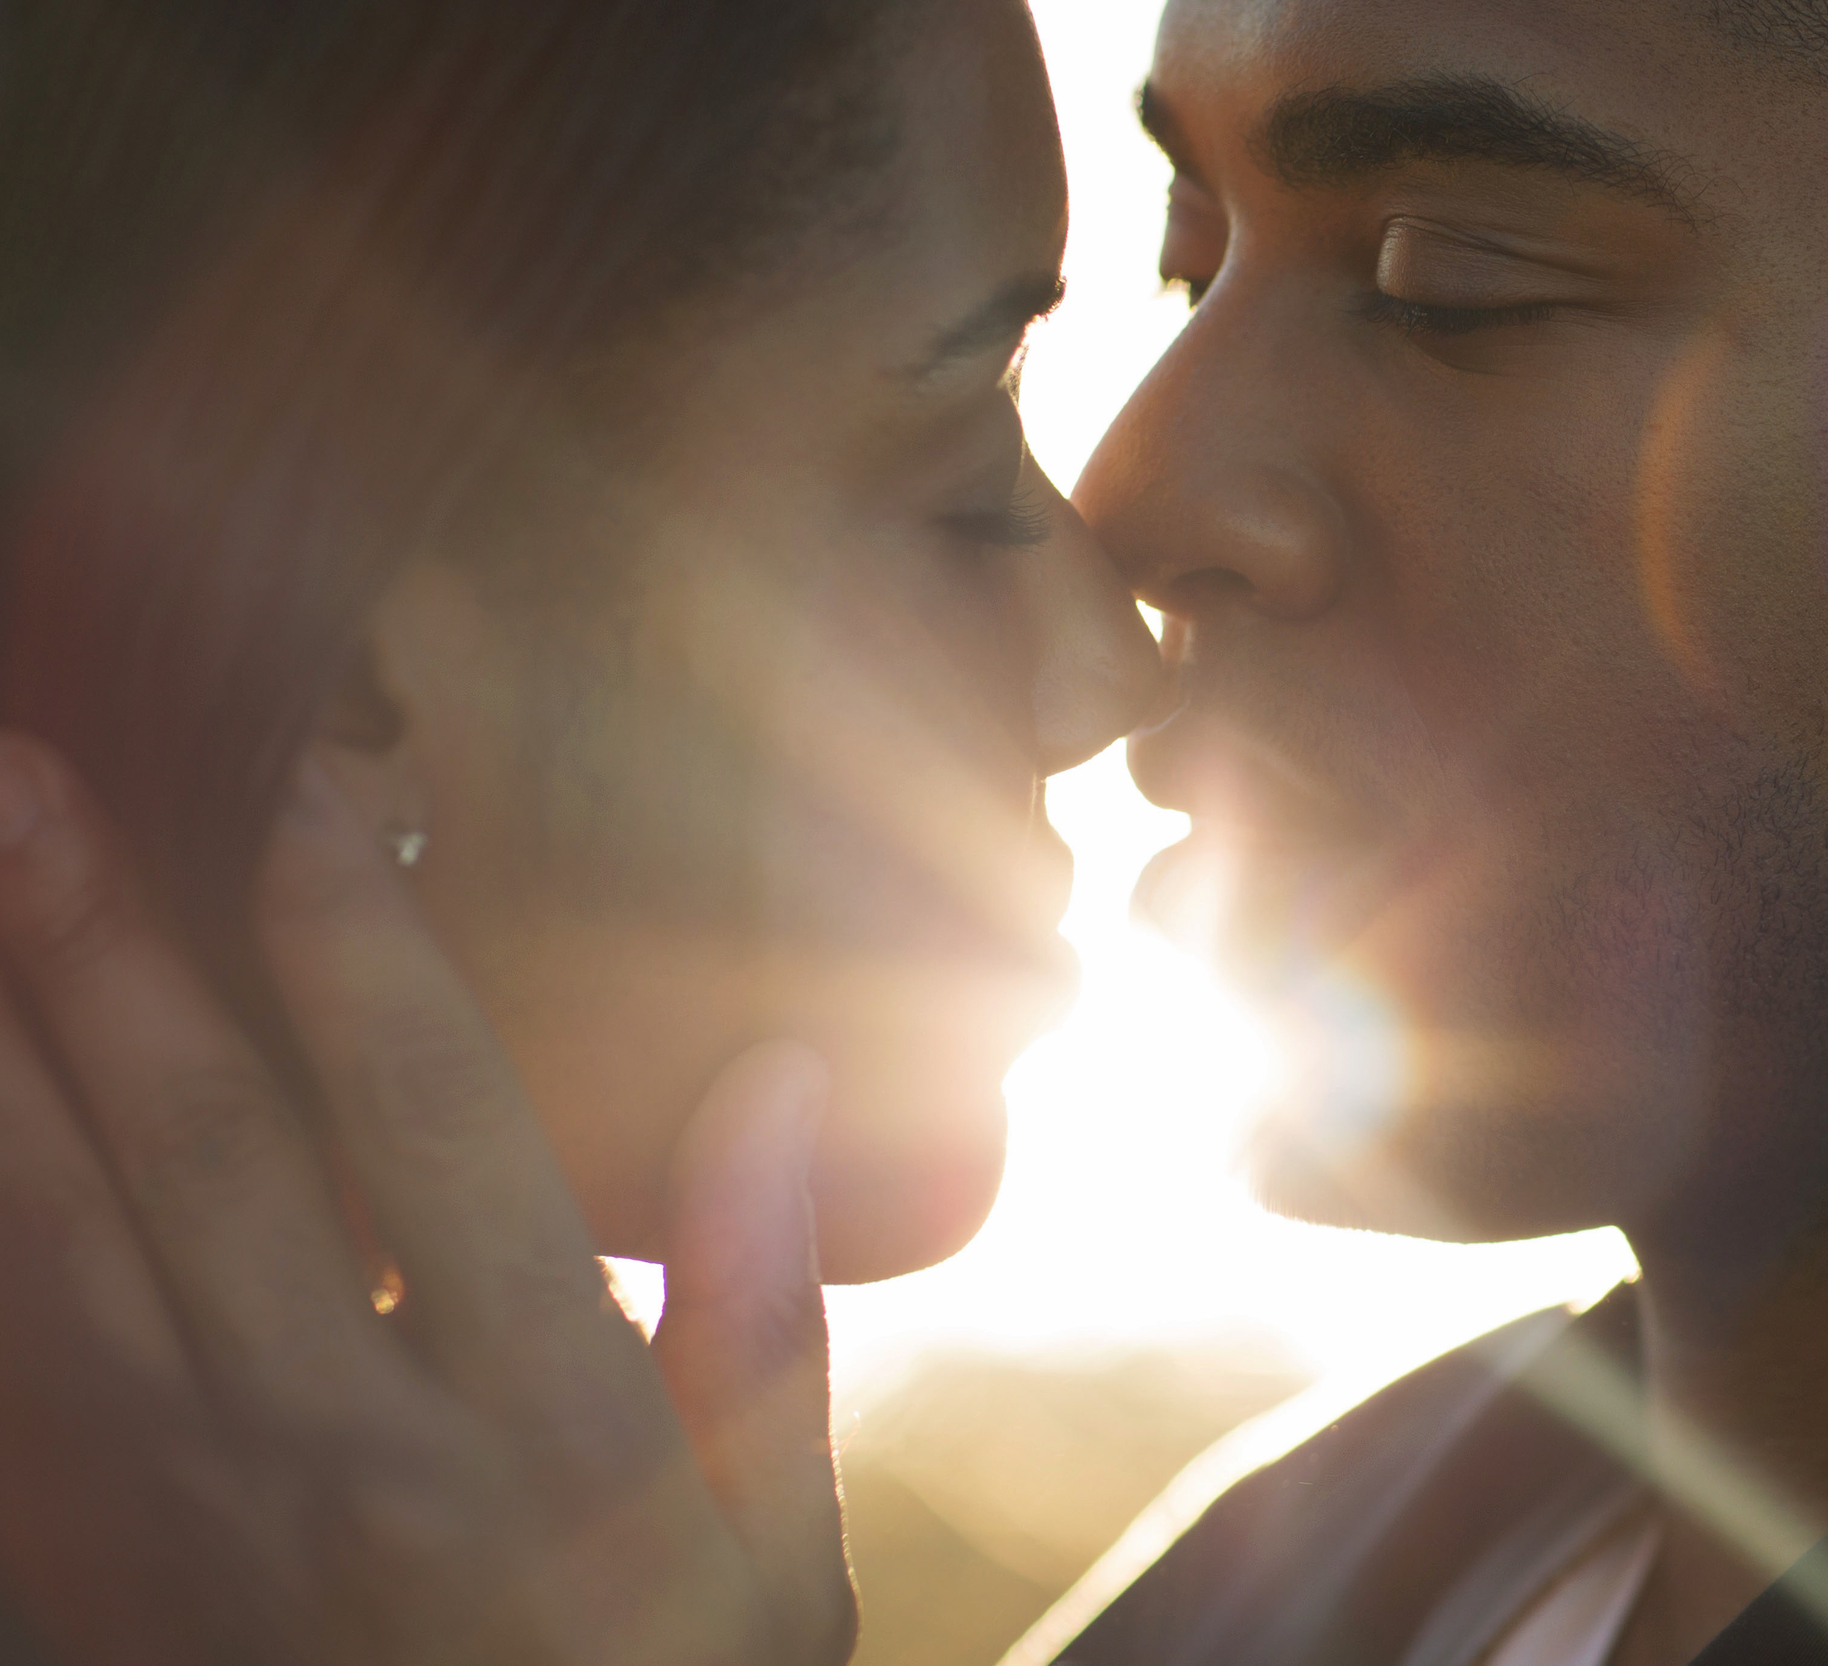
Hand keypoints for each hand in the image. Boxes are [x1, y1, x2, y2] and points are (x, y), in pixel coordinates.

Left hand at [0, 736, 854, 1664]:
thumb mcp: (775, 1554)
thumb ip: (764, 1316)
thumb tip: (780, 1078)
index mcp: (544, 1431)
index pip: (441, 1138)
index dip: (363, 953)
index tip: (300, 788)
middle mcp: (345, 1450)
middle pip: (208, 1160)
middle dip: (111, 947)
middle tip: (36, 767)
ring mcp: (190, 1516)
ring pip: (58, 1246)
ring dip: (0, 1053)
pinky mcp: (94, 1566)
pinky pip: (5, 1377)